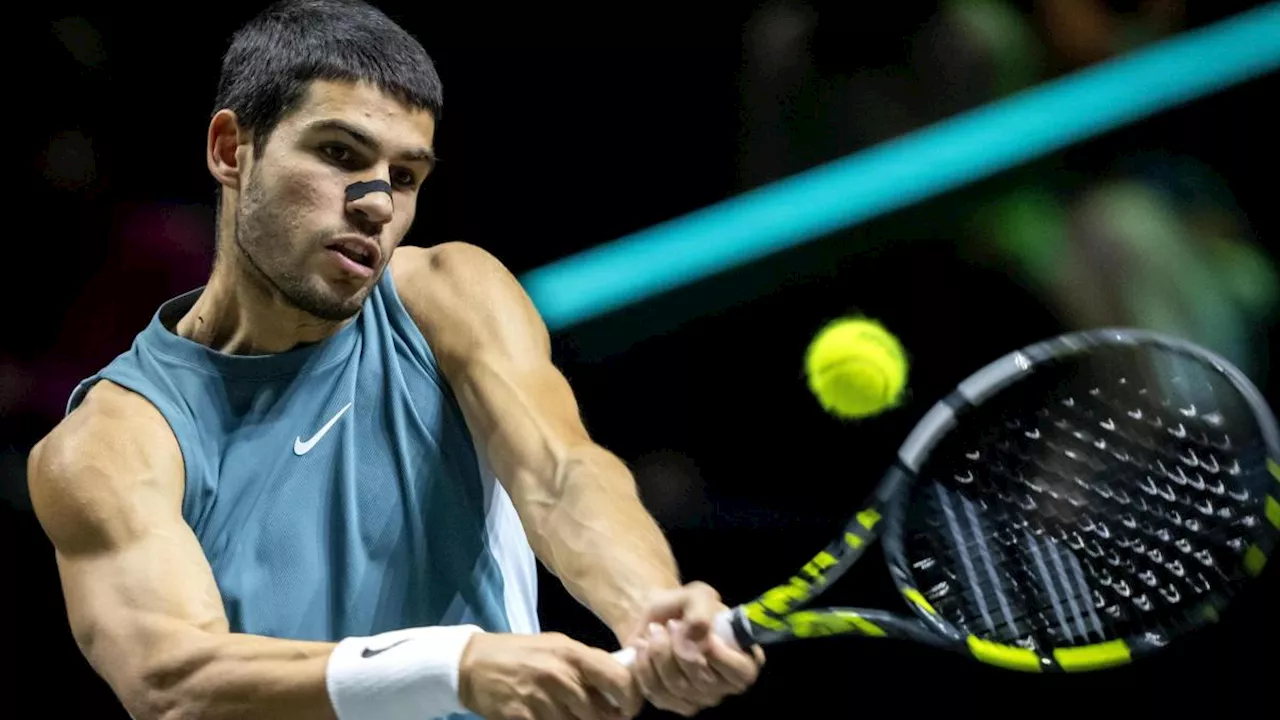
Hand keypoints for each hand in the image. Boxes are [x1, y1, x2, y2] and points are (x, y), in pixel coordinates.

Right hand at [459, 632, 642, 719]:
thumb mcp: (557, 647)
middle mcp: (560, 675)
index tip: (627, 708)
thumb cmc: (520, 654)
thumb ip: (587, 664)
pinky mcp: (522, 716)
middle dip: (602, 719)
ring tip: (563, 712)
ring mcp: (541, 697)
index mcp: (572, 654)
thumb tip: (620, 683)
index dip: (630, 698)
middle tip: (593, 715)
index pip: (619, 678)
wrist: (473, 664)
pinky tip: (544, 716)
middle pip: (600, 712)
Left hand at [623, 582, 764, 716]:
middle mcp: (725, 684)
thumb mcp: (698, 595)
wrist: (654, 618)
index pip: (742, 673)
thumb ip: (702, 612)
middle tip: (669, 624)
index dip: (722, 657)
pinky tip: (643, 648)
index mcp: (743, 658)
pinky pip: (657, 693)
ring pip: (677, 687)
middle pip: (705, 682)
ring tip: (654, 632)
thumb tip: (695, 637)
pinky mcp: (673, 702)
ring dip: (659, 654)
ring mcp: (700, 697)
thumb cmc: (684, 607)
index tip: (704, 635)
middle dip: (680, 649)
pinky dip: (644, 667)